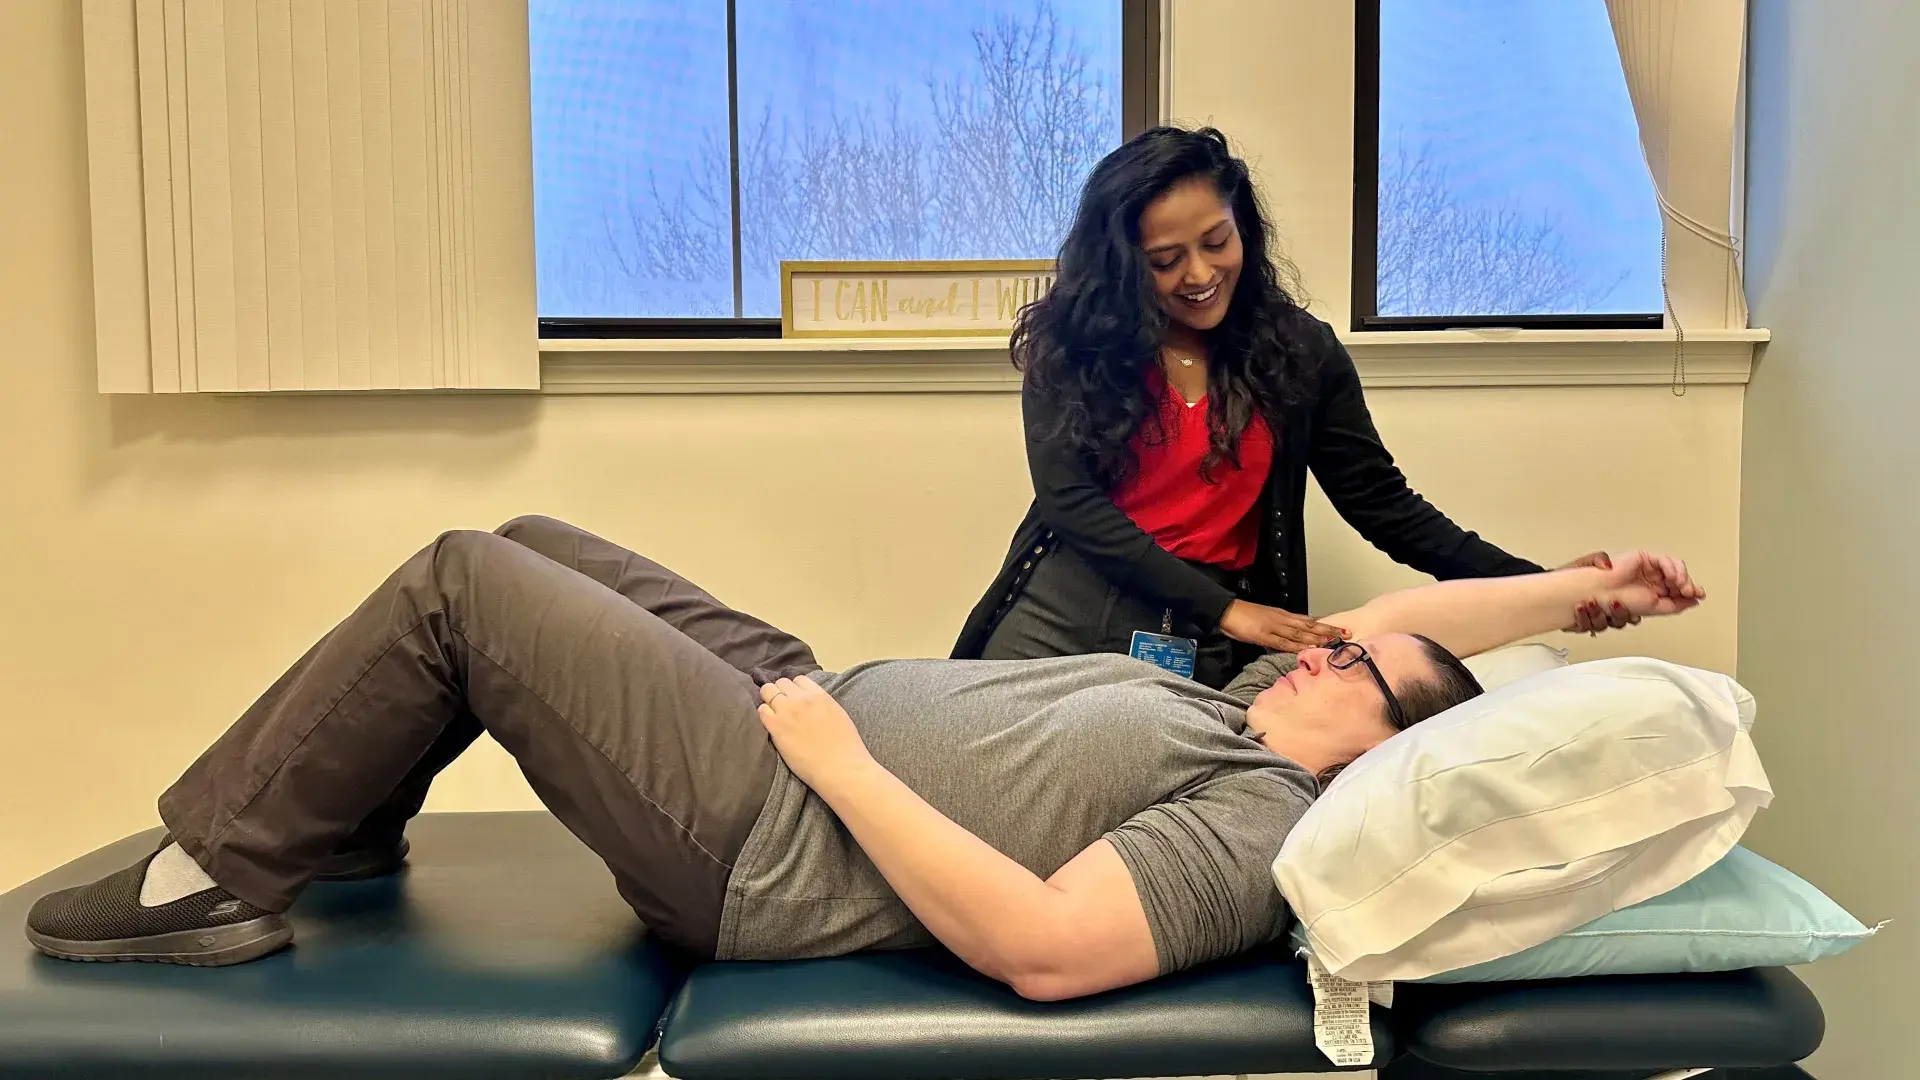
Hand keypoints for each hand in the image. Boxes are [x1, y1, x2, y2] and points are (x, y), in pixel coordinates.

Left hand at [757, 676, 874, 791]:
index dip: (795, 689)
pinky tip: (771, 724)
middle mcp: (800, 699)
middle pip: (780, 683)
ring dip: (770, 700)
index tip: (795, 698)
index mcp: (818, 695)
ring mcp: (786, 711)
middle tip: (783, 706)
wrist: (839, 767)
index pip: (798, 679)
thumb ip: (821, 703)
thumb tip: (810, 701)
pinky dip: (764, 714)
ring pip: (767, 692)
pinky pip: (761, 710)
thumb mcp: (837, 713)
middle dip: (780, 692)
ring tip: (775, 713)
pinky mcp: (775, 727)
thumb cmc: (845, 745)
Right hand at [1218, 600, 1346, 652]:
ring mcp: (1274, 626)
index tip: (1340, 629)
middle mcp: (1282, 619)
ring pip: (1300, 632)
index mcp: (1282, 615)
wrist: (1226, 610)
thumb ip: (1278, 631)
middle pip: (1309, 625)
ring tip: (1333, 640)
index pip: (1308, 620)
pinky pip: (1283, 641)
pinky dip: (1297, 645)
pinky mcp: (1264, 634)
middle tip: (1346, 633)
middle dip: (1328, 630)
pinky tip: (1307, 648)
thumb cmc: (1243, 617)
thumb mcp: (1264, 622)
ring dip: (1317, 637)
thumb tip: (1290, 641)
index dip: (1324, 625)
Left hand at [1558, 552, 1639, 634]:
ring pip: (1602, 626)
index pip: (1632, 614)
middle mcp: (1606, 612)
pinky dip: (1582, 618)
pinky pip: (1583, 627)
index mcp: (1615, 600)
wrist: (1555, 579)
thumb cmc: (1575, 573)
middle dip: (1618, 614)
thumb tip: (1607, 565)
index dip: (1634, 614)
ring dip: (1598, 615)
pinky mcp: (1578, 623)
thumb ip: (1600, 559)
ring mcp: (1592, 619)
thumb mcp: (1589, 562)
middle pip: (1619, 622)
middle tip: (1613, 602)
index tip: (1634, 610)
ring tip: (1591, 602)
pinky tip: (1579, 608)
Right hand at [1585, 551, 1706, 623]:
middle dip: (1688, 585)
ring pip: (1676, 567)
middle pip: (1680, 577)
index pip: (1679, 588)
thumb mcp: (1656, 608)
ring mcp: (1650, 568)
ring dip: (1683, 577)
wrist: (1605, 595)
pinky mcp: (1646, 558)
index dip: (1690, 591)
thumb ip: (1677, 605)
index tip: (1699, 596)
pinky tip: (1674, 578)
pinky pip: (1665, 560)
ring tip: (1683, 587)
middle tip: (1690, 593)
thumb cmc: (1621, 602)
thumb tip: (1695, 600)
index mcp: (1656, 591)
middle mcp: (1654, 579)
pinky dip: (1673, 569)